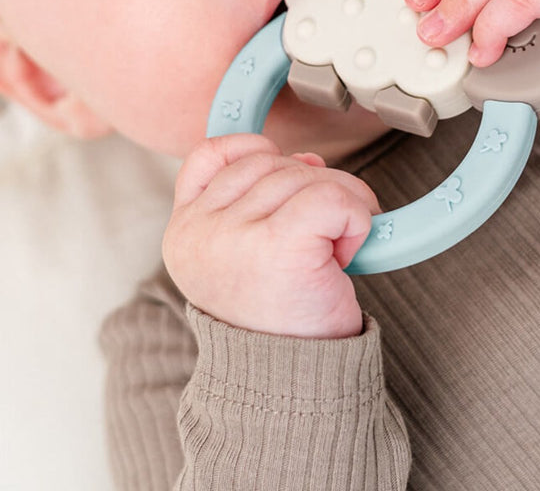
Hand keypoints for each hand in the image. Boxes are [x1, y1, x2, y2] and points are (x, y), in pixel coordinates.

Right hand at [163, 133, 379, 338]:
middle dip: (311, 184)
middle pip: (268, 161)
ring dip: (340, 203)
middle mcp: (200, 231)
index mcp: (184, 232)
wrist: (291, 388)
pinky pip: (331, 196)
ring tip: (333, 250)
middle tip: (324, 233)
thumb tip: (307, 159)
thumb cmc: (277, 321)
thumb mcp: (245, 254)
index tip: (287, 178)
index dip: (254, 152)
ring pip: (305, 175)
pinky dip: (355, 215)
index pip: (208, 154)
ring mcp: (234, 235)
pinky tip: (349, 249)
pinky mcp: (278, 244)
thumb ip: (260, 199)